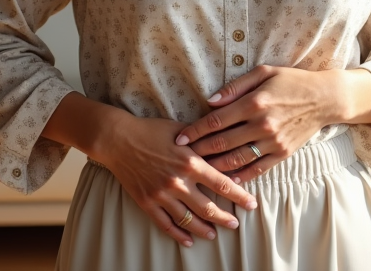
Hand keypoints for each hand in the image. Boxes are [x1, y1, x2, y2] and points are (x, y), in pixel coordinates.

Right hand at [95, 112, 257, 246]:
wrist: (118, 139)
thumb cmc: (151, 130)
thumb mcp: (181, 130)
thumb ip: (202, 139)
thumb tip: (223, 142)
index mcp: (190, 162)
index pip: (222, 184)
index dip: (240, 197)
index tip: (251, 204)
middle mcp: (178, 182)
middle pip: (208, 207)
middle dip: (225, 218)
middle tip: (236, 225)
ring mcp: (162, 194)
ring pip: (188, 219)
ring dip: (204, 230)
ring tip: (214, 235)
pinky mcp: (147, 202)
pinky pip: (165, 224)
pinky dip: (178, 234)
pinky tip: (188, 240)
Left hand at [174, 65, 339, 183]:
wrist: (324, 98)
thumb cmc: (291, 81)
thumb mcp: (263, 73)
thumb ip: (235, 87)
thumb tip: (210, 101)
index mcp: (254, 103)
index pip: (216, 120)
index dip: (194, 131)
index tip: (179, 138)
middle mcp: (262, 125)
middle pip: (221, 143)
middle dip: (198, 151)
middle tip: (181, 157)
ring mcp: (272, 142)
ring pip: (236, 160)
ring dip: (214, 167)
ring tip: (197, 170)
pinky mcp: (282, 154)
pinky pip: (256, 169)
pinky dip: (239, 177)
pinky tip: (225, 179)